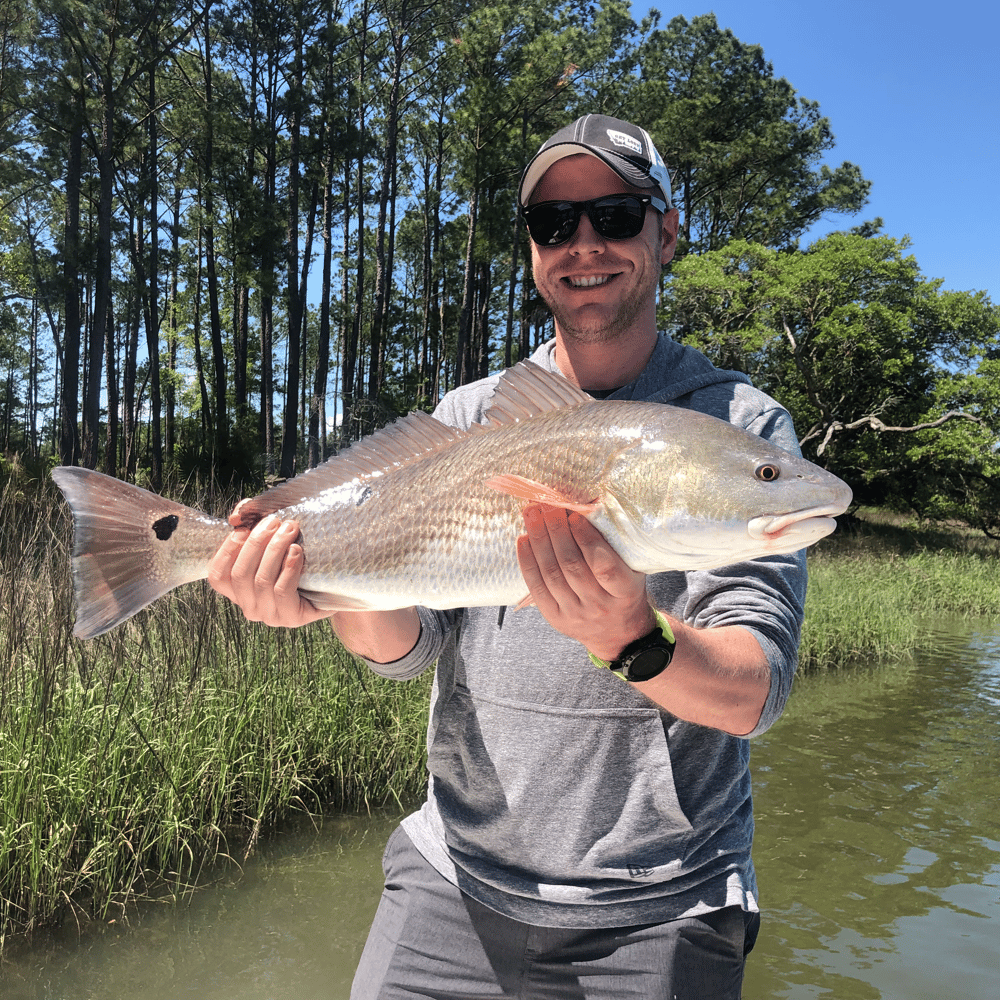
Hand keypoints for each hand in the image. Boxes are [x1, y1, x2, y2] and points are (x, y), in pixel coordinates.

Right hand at [207, 502, 333, 628]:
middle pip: (240, 574)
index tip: (242, 529)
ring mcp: (270, 615)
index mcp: (239, 591)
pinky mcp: (292, 618)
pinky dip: (288, 567)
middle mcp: (250, 606)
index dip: (226, 551)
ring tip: (290, 529)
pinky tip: (297, 551)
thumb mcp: (272, 538)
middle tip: (275, 521)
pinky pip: (282, 591)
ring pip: (262, 580)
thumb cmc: (299, 555)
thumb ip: (250, 524)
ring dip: (275, 550)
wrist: (336, 581)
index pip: (218, 576)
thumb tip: (236, 517)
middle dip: (256, 543)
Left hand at [516, 503, 654, 661]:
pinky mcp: (554, 617)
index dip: (586, 538)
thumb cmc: (623, 591)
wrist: (617, 633)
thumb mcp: (631, 569)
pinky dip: (528, 561)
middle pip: (572, 566)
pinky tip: (524, 539)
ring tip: (532, 514)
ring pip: (551, 573)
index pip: (603, 565)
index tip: (574, 514)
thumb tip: (585, 505)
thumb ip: (612, 544)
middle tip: (546, 505)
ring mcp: (574, 613)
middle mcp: (599, 605)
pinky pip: (537, 587)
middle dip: (556, 531)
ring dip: (539, 540)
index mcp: (624, 592)